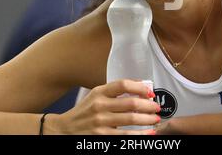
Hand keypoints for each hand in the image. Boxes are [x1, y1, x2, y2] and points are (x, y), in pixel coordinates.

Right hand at [44, 79, 160, 134]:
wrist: (65, 129)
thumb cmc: (85, 111)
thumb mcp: (96, 95)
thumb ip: (115, 91)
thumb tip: (142, 85)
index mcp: (99, 92)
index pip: (123, 85)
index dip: (140, 87)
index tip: (150, 92)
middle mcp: (100, 106)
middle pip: (131, 103)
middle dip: (149, 106)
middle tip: (157, 108)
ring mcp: (101, 122)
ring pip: (131, 119)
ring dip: (148, 119)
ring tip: (155, 119)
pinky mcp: (102, 137)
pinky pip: (126, 136)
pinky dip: (141, 135)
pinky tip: (149, 133)